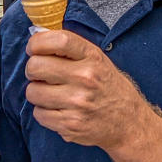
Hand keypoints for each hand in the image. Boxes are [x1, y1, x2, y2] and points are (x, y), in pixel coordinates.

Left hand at [24, 30, 148, 150]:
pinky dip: (43, 112)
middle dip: (33, 69)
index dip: (37, 42)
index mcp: (92, 57)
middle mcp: (86, 78)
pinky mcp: (70, 124)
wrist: (129, 122)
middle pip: (36, 66)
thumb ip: (71, 49)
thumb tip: (38, 37)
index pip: (59, 40)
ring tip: (52, 93)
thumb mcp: (98, 60)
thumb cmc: (109, 87)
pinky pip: (38, 114)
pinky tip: (58, 109)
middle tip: (41, 74)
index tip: (33, 48)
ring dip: (37, 92)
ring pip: (32, 91)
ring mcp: (78, 103)